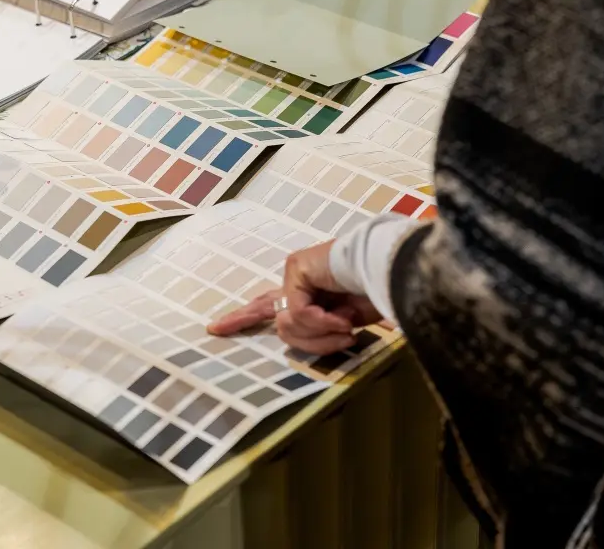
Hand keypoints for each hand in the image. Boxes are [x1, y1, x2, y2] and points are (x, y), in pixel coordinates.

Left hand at [208, 241, 386, 354]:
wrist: (389, 269)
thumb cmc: (375, 294)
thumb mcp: (343, 323)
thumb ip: (317, 330)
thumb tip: (294, 335)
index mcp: (307, 295)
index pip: (266, 306)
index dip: (242, 318)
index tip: (214, 328)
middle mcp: (296, 283)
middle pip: (272, 320)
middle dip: (293, 334)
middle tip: (297, 330)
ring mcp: (295, 273)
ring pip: (287, 326)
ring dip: (320, 335)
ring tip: (347, 328)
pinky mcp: (296, 268)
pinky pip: (298, 312)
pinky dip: (322, 322)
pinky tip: (342, 318)